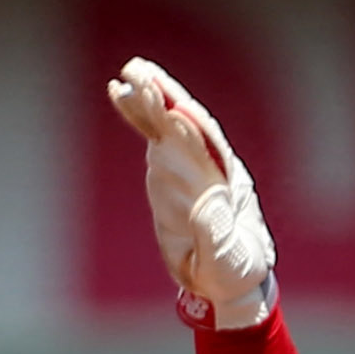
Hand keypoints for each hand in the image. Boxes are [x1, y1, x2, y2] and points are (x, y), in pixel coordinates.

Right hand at [106, 58, 277, 326]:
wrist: (229, 281)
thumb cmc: (234, 271)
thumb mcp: (227, 258)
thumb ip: (216, 233)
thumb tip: (205, 203)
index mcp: (228, 180)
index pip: (209, 145)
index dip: (191, 125)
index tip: (174, 107)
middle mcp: (208, 163)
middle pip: (186, 122)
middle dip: (166, 98)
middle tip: (142, 72)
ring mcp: (187, 163)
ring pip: (167, 122)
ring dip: (151, 97)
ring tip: (129, 72)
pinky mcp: (168, 170)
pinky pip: (153, 135)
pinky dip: (138, 115)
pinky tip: (120, 92)